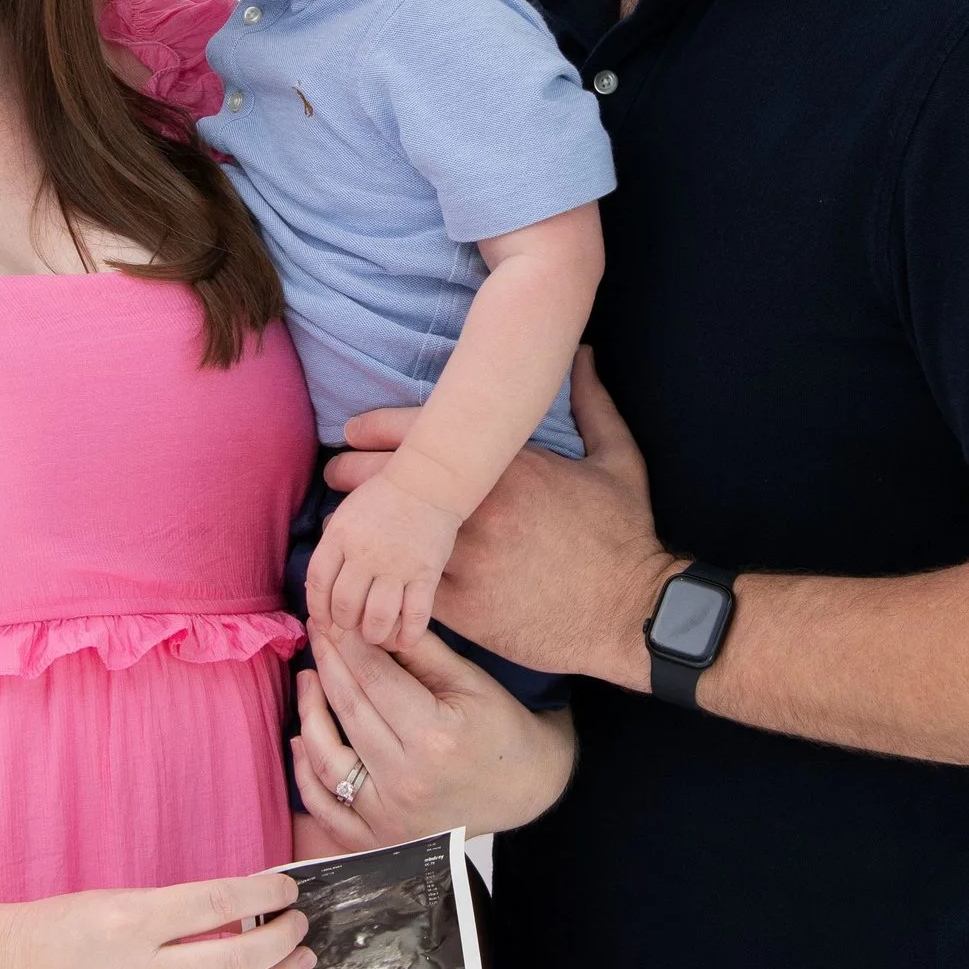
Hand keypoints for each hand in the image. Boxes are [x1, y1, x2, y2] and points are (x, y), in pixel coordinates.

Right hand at [0, 870, 309, 968]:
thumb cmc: (58, 931)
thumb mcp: (115, 901)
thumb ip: (177, 911)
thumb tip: (247, 914)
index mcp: (129, 923)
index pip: (217, 904)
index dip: (263, 897)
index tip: (287, 892)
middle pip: (235, 960)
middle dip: (281, 943)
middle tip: (300, 929)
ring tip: (299, 963)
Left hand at [290, 625, 576, 852]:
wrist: (523, 790)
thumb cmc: (500, 728)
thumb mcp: (470, 681)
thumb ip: (419, 651)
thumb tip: (370, 621)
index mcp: (435, 738)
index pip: (374, 679)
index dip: (348, 644)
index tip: (332, 620)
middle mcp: (407, 781)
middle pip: (350, 712)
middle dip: (327, 665)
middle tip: (316, 635)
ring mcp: (389, 816)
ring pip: (327, 760)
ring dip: (309, 713)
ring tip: (308, 678)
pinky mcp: (378, 841)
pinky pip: (326, 809)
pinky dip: (306, 774)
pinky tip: (301, 740)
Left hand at [303, 471, 462, 648]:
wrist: (428, 481)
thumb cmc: (383, 496)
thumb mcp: (346, 512)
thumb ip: (332, 545)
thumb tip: (318, 585)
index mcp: (340, 537)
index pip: (318, 583)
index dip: (317, 609)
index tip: (323, 620)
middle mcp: (365, 555)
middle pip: (345, 605)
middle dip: (344, 624)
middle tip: (352, 627)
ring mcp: (397, 566)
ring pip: (377, 616)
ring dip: (373, 634)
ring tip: (374, 634)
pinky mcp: (426, 574)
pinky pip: (415, 614)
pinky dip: (408, 635)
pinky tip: (403, 642)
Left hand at [329, 351, 674, 691]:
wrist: (633, 612)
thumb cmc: (626, 538)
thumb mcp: (618, 460)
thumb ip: (592, 403)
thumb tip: (583, 355)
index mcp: (507, 465)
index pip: (417, 432)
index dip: (374, 431)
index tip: (352, 434)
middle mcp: (478, 507)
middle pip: (389, 481)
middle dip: (353, 476)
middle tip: (335, 477)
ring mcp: (465, 559)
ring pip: (387, 538)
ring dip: (361, 531)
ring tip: (342, 528)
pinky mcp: (460, 607)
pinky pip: (400, 586)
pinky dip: (380, 579)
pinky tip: (364, 575)